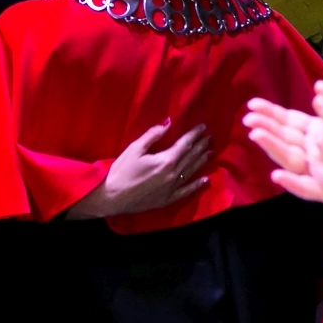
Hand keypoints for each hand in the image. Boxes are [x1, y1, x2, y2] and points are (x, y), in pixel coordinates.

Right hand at [68, 121, 211, 218]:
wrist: (112, 197)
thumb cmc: (121, 171)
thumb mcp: (135, 148)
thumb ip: (153, 135)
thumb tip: (169, 123)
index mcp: (166, 160)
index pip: (185, 144)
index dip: (195, 135)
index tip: (204, 127)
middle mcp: (173, 174)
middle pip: (191, 157)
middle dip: (201, 146)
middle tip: (211, 137)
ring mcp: (172, 188)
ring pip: (191, 171)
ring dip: (201, 161)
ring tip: (210, 152)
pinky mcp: (168, 199)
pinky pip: (186, 191)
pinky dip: (196, 185)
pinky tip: (205, 180)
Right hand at [244, 98, 322, 217]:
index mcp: (318, 135)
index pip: (290, 121)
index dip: (271, 112)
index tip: (253, 104)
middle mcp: (314, 153)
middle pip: (285, 138)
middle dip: (266, 127)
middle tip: (248, 118)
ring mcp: (318, 173)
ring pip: (290, 159)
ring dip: (273, 148)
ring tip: (257, 136)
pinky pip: (308, 189)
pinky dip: (292, 183)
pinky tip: (278, 176)